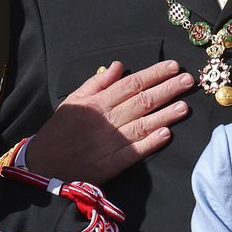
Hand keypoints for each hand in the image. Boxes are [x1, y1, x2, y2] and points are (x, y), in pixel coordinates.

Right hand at [24, 61, 193, 182]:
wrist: (42, 165)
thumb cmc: (58, 131)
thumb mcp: (72, 100)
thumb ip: (96, 83)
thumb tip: (117, 66)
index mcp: (97, 103)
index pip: (131, 84)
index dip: (154, 74)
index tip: (173, 67)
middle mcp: (106, 120)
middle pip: (142, 101)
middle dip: (167, 89)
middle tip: (189, 81)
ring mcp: (109, 142)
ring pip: (142, 124)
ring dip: (165, 115)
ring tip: (185, 106)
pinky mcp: (111, 164)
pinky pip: (134, 152)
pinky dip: (150, 143)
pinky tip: (166, 134)